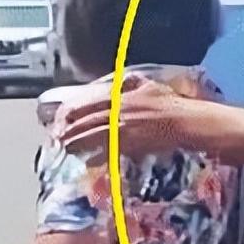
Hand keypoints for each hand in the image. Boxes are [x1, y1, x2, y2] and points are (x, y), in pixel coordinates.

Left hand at [61, 77, 182, 157]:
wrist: (185, 121)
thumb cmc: (169, 101)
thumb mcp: (145, 84)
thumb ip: (125, 83)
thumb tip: (111, 83)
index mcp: (118, 95)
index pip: (83, 103)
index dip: (67, 113)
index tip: (60, 119)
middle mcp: (116, 111)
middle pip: (83, 122)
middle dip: (67, 132)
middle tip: (58, 139)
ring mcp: (122, 129)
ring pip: (91, 138)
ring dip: (76, 145)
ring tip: (68, 149)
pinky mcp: (130, 145)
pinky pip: (107, 152)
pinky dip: (96, 157)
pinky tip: (89, 161)